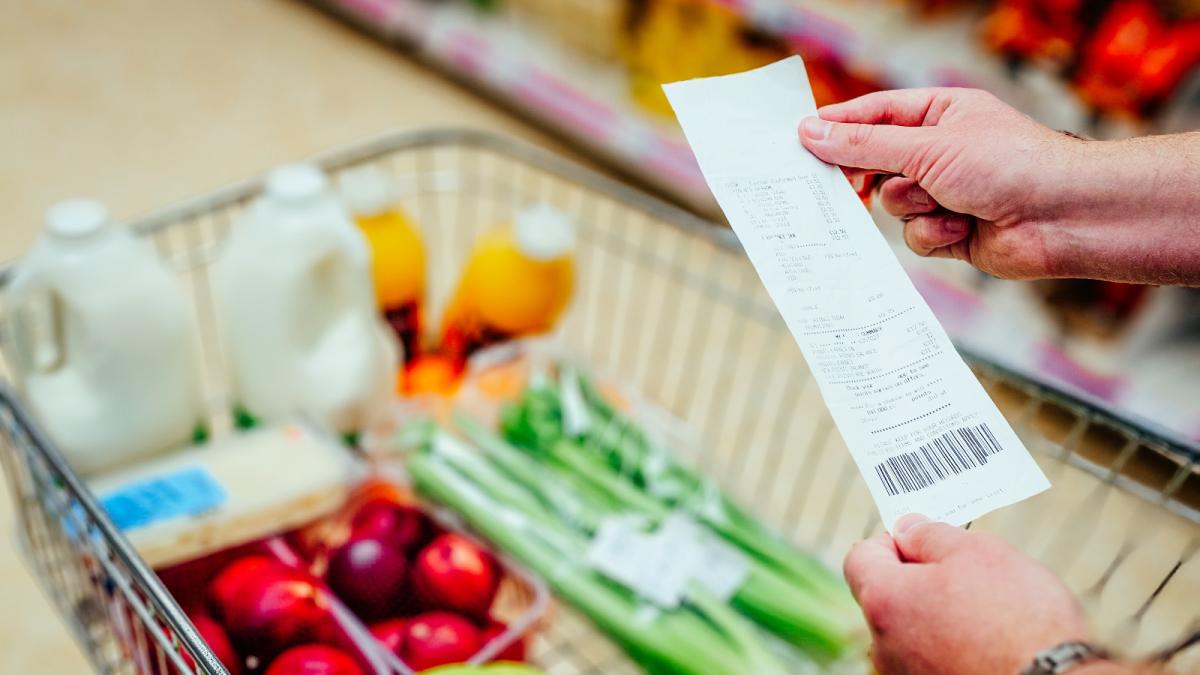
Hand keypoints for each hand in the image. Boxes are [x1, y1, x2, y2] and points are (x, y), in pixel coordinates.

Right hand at [799, 88, 1199, 285]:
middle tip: (847, 188)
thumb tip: (811, 132)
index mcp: (938, 114)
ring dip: (914, 208)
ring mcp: (945, 193)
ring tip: (947, 204)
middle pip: (874, 164)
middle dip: (870, 177)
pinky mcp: (952, 232)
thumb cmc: (1009, 165)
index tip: (800, 139)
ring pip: (891, 206)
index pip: (873, 115)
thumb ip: (865, 143)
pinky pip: (915, 236)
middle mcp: (939, 152)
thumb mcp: (927, 146)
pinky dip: (934, 235)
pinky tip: (964, 229)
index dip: (837, 127)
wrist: (1065, 217)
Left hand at [844, 514, 1094, 674]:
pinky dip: (952, 646)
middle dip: (919, 580)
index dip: (891, 541)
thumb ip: (930, 534)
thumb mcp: (977, 552)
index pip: (860, 558)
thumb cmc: (1021, 624)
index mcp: (885, 602)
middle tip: (966, 574)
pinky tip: (989, 644)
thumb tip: (907, 528)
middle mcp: (885, 645)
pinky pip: (932, 658)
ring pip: (911, 630)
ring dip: (937, 616)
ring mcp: (906, 674)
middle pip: (886, 596)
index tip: (922, 540)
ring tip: (987, 614)